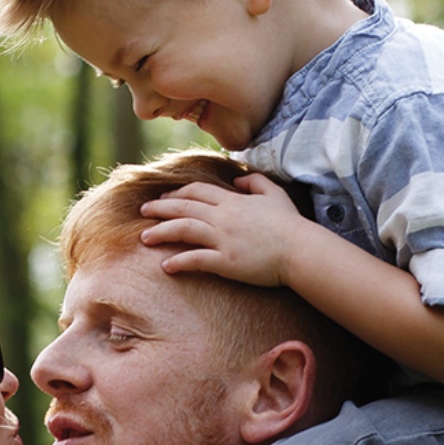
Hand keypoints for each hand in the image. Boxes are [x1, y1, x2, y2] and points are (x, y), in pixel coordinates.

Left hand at [138, 175, 314, 286]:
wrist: (301, 250)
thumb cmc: (290, 224)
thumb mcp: (275, 194)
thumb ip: (256, 182)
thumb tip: (240, 179)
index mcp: (233, 201)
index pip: (197, 192)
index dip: (177, 194)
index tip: (163, 199)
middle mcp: (223, 217)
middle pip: (183, 208)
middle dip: (160, 209)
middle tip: (142, 212)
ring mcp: (223, 239)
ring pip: (183, 230)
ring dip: (161, 232)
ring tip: (145, 238)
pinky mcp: (226, 262)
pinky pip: (196, 259)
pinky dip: (179, 261)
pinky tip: (166, 266)